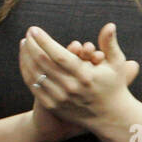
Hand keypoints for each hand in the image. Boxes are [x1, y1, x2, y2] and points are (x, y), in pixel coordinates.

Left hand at [22, 23, 139, 130]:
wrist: (109, 117)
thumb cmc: (114, 85)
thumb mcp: (117, 64)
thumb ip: (110, 44)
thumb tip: (110, 25)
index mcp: (85, 75)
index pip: (59, 55)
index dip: (44, 41)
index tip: (34, 29)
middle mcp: (71, 87)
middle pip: (43, 63)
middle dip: (32, 45)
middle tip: (28, 33)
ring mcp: (60, 98)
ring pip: (36, 74)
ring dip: (26, 56)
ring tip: (24, 43)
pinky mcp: (52, 105)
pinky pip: (33, 86)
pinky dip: (26, 71)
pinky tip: (25, 59)